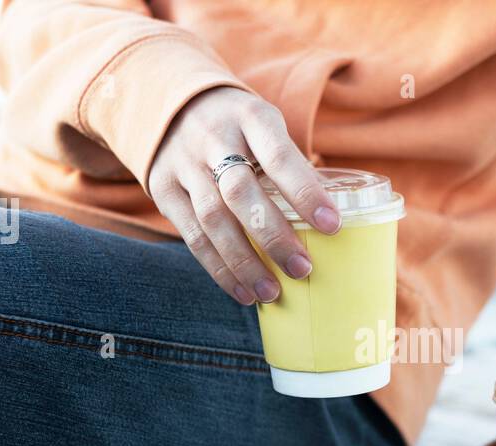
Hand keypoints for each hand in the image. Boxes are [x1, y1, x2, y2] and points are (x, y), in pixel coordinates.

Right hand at [148, 86, 341, 304]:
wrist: (172, 103)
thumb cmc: (239, 126)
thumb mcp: (266, 126)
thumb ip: (291, 165)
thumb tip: (330, 222)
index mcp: (250, 117)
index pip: (279, 156)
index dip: (305, 193)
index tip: (332, 226)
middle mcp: (212, 138)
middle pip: (241, 192)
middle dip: (273, 236)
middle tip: (302, 269)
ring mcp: (183, 164)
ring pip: (213, 219)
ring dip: (244, 262)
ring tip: (272, 292)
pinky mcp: (163, 188)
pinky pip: (191, 235)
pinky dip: (219, 268)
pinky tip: (243, 292)